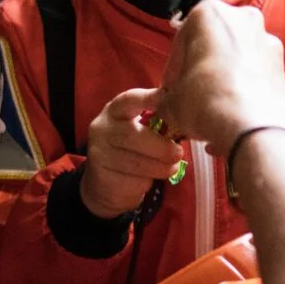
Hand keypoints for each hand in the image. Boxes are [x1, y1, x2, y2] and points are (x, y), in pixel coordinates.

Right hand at [80, 88, 181, 218]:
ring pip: (134, 162)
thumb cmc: (131, 150)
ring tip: (172, 168)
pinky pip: (130, 181)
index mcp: (114, 111)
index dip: (149, 99)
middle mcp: (102, 129)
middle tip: (178, 153)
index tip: (169, 103)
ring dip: (159, 167)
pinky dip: (146, 182)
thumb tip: (185, 119)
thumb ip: (156, 122)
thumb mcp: (139, 130)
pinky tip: (150, 180)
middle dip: (160, 147)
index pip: (129, 100)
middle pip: (132, 136)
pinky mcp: (102, 178)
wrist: (106, 183)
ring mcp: (99, 154)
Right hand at [157, 0, 284, 154]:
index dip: (173, 71)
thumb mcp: (172, 101)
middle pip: (212, 44)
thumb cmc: (206, 102)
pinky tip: (234, 109)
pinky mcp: (283, 63)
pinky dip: (245, 86)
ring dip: (223, 76)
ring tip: (212, 106)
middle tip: (190, 97)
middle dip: (201, 68)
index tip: (170, 91)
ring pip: (236, 56)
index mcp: (208, 13)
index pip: (181, 42)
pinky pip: (256, 71)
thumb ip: (166, 97)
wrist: (254, 127)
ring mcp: (266, 38)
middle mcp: (242, 17)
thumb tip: (167, 104)